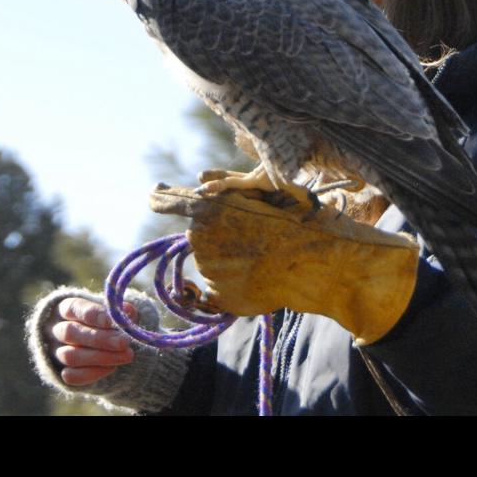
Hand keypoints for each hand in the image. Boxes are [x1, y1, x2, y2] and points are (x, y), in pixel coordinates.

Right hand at [49, 298, 139, 386]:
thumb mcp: (116, 314)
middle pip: (70, 332)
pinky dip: (93, 373)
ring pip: (70, 356)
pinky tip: (112, 367)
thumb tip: (127, 310)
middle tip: (124, 342)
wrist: (105, 348)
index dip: (93, 315)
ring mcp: (57, 352)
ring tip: (127, 355)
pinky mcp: (62, 373)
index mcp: (68, 309)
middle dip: (99, 339)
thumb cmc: (110, 324)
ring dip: (101, 357)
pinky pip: (71, 376)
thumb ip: (121, 311)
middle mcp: (58, 330)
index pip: (74, 308)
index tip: (111, 322)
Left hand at [150, 181, 420, 344]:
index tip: (154, 196)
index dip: (160, 198)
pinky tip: (259, 279)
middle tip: (256, 240)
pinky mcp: (222, 297)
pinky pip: (215, 293)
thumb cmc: (303, 221)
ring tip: (266, 259)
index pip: (168, 201)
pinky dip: (233, 288)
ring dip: (229, 262)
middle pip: (198, 237)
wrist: (322, 262)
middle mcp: (201, 237)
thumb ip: (229, 185)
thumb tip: (200, 180)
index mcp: (209, 206)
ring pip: (209, 265)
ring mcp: (210, 269)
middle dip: (219, 237)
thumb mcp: (267, 190)